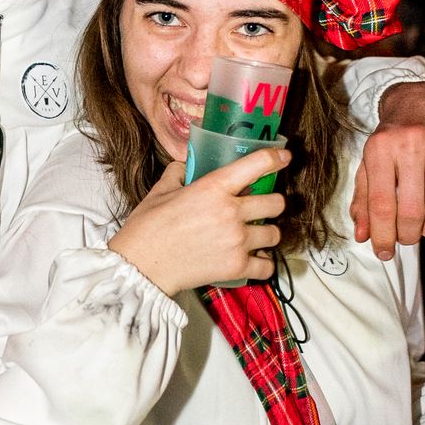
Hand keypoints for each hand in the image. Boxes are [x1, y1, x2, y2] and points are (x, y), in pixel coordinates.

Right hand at [109, 148, 287, 296]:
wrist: (141, 265)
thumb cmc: (147, 229)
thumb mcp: (160, 190)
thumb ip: (178, 173)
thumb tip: (186, 167)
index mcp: (214, 188)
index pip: (257, 164)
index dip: (276, 158)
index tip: (283, 157)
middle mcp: (231, 212)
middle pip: (276, 203)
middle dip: (271, 203)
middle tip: (261, 207)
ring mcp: (237, 241)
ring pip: (274, 234)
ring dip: (267, 234)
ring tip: (255, 236)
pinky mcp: (236, 267)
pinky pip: (267, 266)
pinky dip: (263, 265)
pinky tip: (254, 260)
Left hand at [351, 78, 424, 258]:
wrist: (424, 97)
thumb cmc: (393, 138)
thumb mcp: (370, 163)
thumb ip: (364, 200)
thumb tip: (362, 236)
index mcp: (379, 148)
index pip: (380, 205)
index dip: (382, 236)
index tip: (383, 253)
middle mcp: (411, 142)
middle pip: (411, 211)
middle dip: (407, 235)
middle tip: (406, 238)